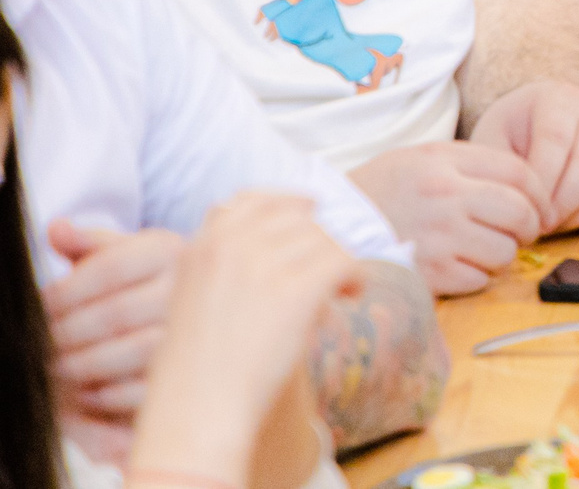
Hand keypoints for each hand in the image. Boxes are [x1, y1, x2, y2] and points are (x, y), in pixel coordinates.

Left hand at [43, 220, 183, 439]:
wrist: (213, 312)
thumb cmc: (151, 283)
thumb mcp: (127, 254)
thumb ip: (89, 243)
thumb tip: (56, 228)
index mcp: (173, 250)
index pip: (110, 267)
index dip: (66, 291)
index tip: (39, 306)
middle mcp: (194, 286)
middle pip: (117, 313)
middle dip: (67, 333)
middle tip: (41, 344)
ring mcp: (203, 328)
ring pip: (134, 350)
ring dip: (85, 364)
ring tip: (59, 367)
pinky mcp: (201, 368)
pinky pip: (151, 385)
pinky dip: (111, 393)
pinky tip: (89, 390)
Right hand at [127, 194, 362, 472]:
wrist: (197, 409)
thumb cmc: (197, 369)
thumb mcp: (193, 298)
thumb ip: (226, 262)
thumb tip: (288, 231)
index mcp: (201, 245)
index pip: (255, 200)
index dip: (289, 205)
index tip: (310, 213)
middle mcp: (230, 245)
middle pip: (297, 218)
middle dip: (317, 242)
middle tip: (327, 271)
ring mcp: (262, 264)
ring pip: (324, 240)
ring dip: (337, 262)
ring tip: (339, 291)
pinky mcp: (296, 288)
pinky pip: (343, 262)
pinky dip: (355, 277)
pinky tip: (350, 296)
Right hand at [349, 140, 545, 294]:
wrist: (328, 228)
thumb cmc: (381, 191)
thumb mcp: (423, 158)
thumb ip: (471, 163)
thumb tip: (525, 185)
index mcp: (444, 163)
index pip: (519, 173)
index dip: (540, 193)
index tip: (540, 207)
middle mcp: (443, 198)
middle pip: (519, 213)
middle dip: (530, 227)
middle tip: (521, 232)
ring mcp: (436, 238)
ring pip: (504, 252)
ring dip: (501, 255)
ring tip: (481, 249)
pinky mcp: (427, 274)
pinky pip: (477, 280)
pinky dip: (476, 277)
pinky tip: (457, 265)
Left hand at [469, 80, 578, 237]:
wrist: (533, 124)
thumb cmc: (510, 135)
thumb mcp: (492, 140)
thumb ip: (502, 169)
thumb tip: (520, 207)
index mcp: (560, 98)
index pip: (558, 138)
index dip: (542, 180)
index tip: (525, 209)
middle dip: (563, 204)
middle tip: (539, 225)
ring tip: (552, 224)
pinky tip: (572, 221)